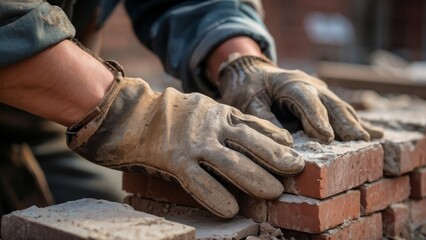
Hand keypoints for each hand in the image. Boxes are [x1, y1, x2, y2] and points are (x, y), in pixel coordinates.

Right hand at [67, 62, 303, 217]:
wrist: (131, 113)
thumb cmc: (172, 114)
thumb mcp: (206, 108)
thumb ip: (231, 120)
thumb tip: (264, 135)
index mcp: (219, 112)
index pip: (256, 126)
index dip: (276, 140)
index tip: (293, 152)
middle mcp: (210, 126)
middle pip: (250, 144)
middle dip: (275, 159)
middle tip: (296, 170)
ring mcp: (193, 143)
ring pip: (231, 163)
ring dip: (255, 179)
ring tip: (275, 192)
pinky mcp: (174, 160)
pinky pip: (199, 182)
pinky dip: (216, 196)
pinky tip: (231, 209)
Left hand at [218, 55, 382, 142]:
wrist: (253, 73)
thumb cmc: (249, 88)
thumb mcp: (248, 102)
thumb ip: (263, 119)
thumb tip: (284, 141)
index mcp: (290, 83)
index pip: (306, 100)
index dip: (317, 117)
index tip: (327, 136)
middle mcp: (309, 86)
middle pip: (330, 104)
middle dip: (344, 123)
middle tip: (358, 141)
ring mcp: (319, 92)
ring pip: (340, 108)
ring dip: (353, 124)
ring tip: (369, 141)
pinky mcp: (323, 101)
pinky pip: (341, 112)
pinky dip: (357, 123)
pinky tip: (376, 133)